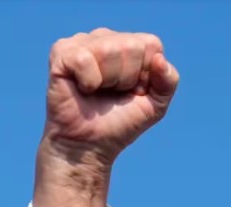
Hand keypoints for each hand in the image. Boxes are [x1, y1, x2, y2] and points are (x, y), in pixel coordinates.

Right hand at [34, 29, 179, 206]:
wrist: (89, 146)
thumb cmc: (120, 123)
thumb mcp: (155, 105)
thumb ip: (169, 81)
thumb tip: (159, 58)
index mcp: (129, 44)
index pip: (151, 44)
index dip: (146, 74)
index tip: (133, 91)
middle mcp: (105, 37)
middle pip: (131, 46)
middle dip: (127, 78)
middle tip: (112, 94)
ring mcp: (81, 42)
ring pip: (109, 49)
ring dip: (107, 81)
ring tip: (96, 92)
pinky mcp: (61, 53)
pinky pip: (84, 59)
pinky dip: (88, 81)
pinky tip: (82, 89)